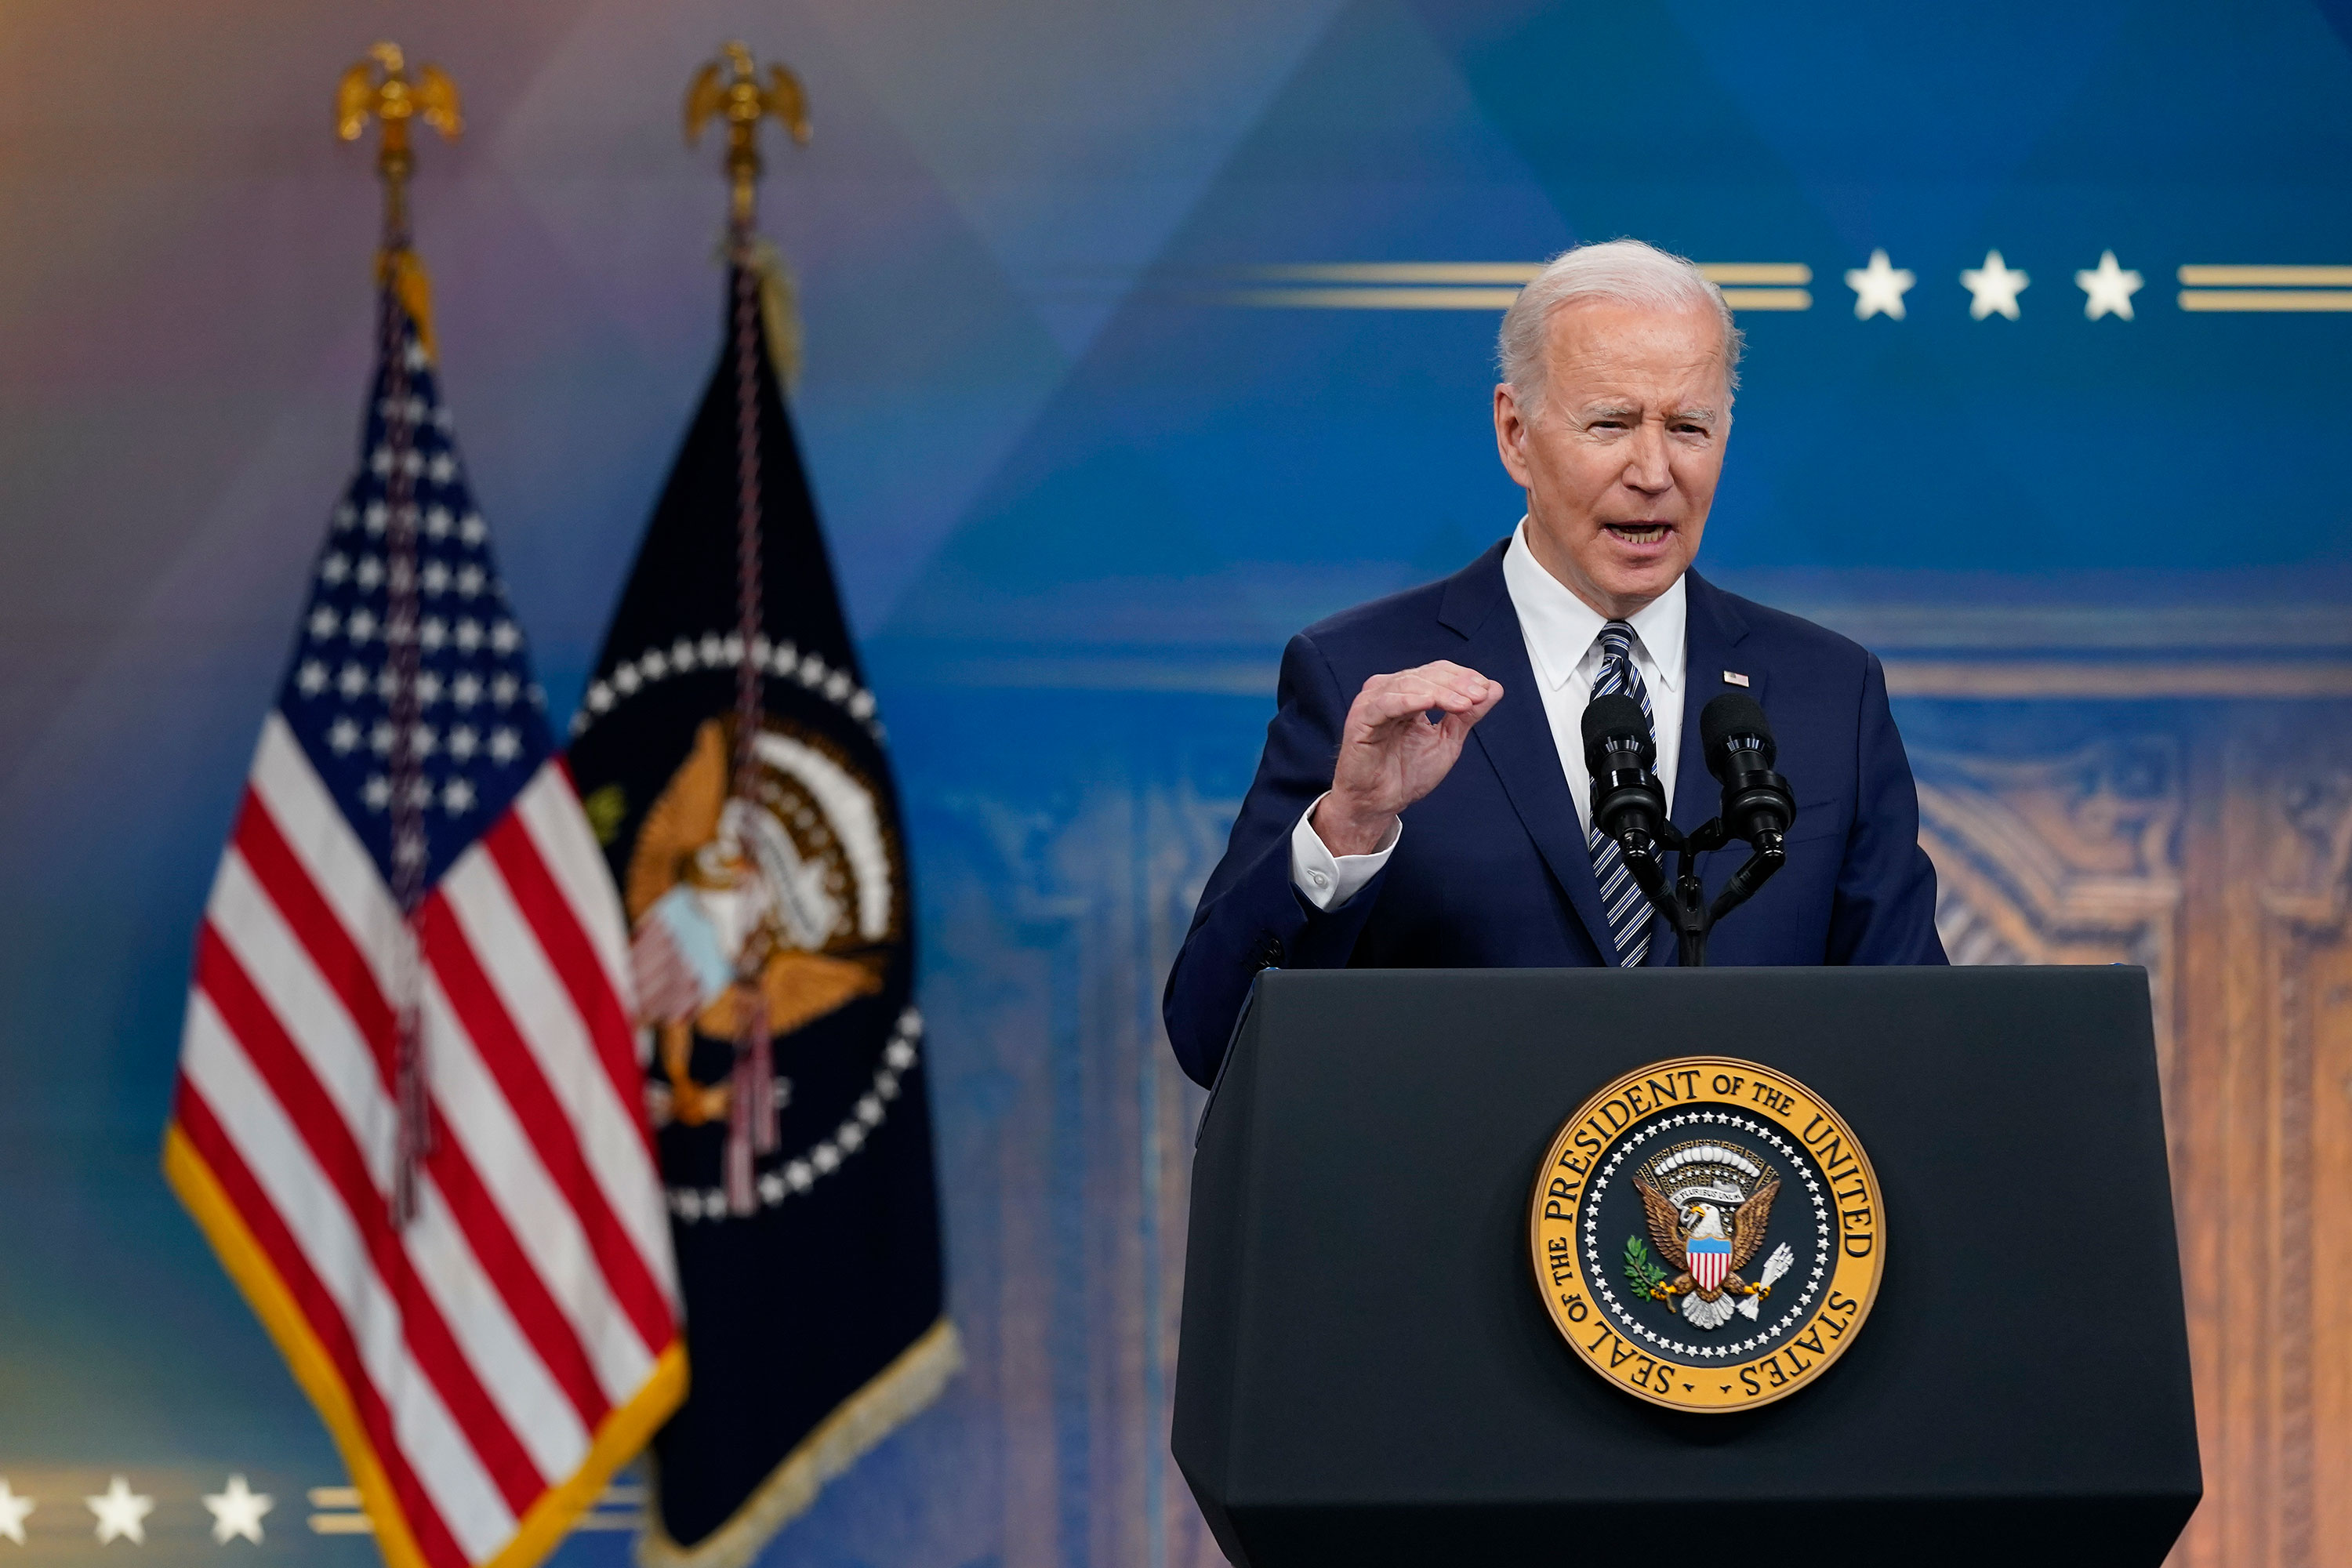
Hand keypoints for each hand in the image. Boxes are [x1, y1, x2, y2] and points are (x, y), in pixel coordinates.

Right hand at [1312, 661, 1502, 854]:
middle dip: (1456, 684)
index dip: (1463, 677)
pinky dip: (1409, 700)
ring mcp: (1372, 704)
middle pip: (1425, 675)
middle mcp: (1388, 693)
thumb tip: (1494, 688)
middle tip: (1479, 697)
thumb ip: (1467, 716)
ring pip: (1408, 684)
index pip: (1437, 672)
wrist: (1380, 804)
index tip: (1486, 691)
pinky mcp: (1360, 720)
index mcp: (1407, 694)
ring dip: (1439, 692)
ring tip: (1463, 704)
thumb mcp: (1447, 741)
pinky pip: (1385, 704)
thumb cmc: (1406, 774)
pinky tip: (1430, 702)